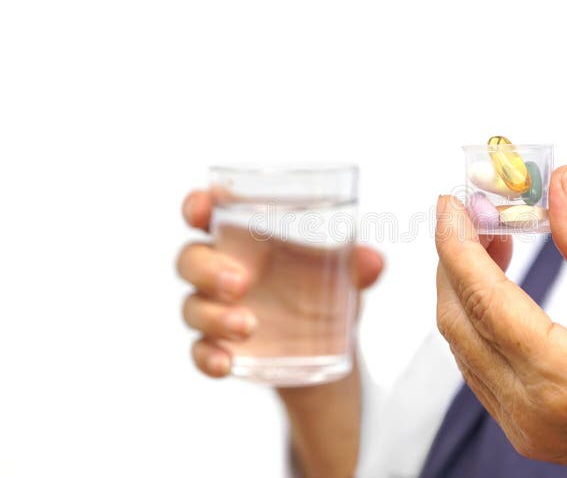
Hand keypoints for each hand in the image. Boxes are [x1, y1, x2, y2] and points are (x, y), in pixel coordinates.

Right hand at [176, 189, 383, 477]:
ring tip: (249, 326)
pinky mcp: (219, 347)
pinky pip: (199, 351)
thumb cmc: (325, 289)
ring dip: (214, 316)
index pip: (207, 213)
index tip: (201, 209)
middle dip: (206, 268)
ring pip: (192, 307)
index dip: (196, 205)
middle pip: (190, 259)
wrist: (329, 348)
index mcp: (245, 237)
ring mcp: (216, 309)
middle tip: (241, 282)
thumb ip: (357, 265)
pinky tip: (227, 363)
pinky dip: (208, 357)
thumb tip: (374, 262)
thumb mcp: (344, 274)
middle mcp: (222, 269)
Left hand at [435, 166, 566, 476]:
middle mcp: (527, 409)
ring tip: (492, 237)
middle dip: (455, 258)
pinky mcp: (525, 429)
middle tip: (471, 210)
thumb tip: (557, 184)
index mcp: (559, 377)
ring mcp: (522, 426)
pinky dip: (479, 320)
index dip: (459, 242)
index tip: (452, 200)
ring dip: (465, 287)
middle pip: (459, 319)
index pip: (482, 297)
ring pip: (464, 344)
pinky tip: (497, 285)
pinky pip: (480, 366)